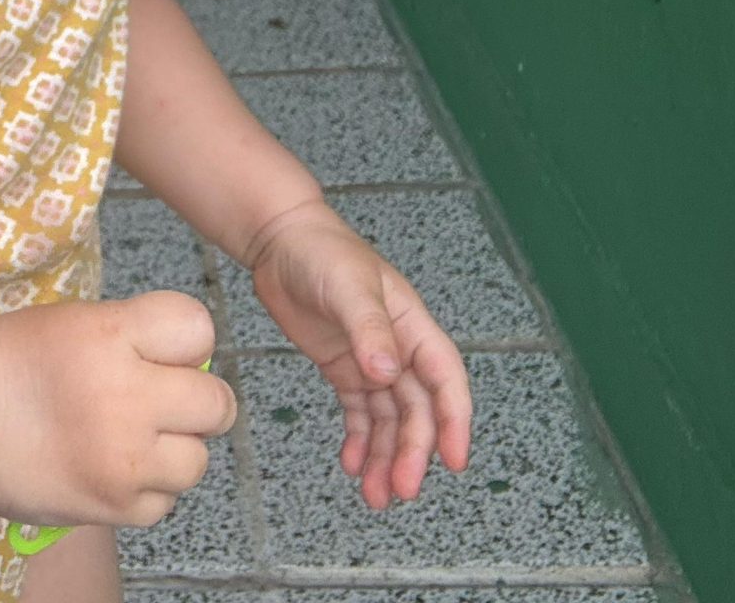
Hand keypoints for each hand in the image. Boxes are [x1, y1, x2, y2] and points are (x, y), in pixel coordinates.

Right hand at [0, 292, 233, 527]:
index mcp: (111, 335)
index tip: (162, 352)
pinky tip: (110, 469)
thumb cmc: (9, 360)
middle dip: (194, 402)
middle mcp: (125, 396)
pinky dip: (144, 490)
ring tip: (130, 440)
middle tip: (159, 403)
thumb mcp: (75, 321)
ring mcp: (123, 458)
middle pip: (217, 402)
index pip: (199, 328)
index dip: (185, 342)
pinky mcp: (113, 506)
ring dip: (172, 451)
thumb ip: (136, 337)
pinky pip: (164, 502)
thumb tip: (194, 366)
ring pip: (197, 460)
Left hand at [246, 201, 472, 508]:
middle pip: (417, 409)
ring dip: (387, 457)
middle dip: (413, 452)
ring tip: (377, 495)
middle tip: (400, 490)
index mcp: (412, 324)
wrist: (279, 239)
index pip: (445, 379)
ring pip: (390, 419)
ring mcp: (371, 360)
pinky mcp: (343, 367)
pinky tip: (354, 464)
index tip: (454, 460)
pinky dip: (360, 440)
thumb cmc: (321, 250)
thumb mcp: (347, 286)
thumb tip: (389, 373)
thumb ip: (368, 329)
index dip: (454, 420)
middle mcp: (398, 347)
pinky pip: (360, 412)